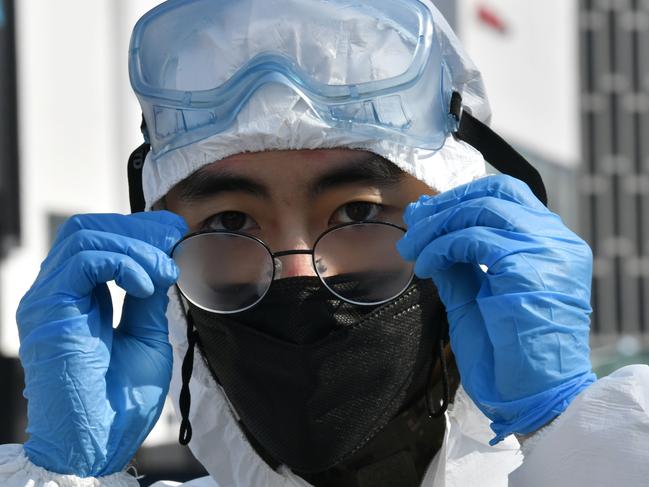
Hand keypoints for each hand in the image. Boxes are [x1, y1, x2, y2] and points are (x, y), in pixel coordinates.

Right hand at [17, 211, 186, 476]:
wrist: (101, 442)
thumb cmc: (121, 400)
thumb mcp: (145, 335)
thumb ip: (147, 298)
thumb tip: (161, 261)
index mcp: (80, 299)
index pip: (99, 242)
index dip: (136, 230)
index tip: (173, 232)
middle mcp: (59, 294)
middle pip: (88, 230)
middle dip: (136, 229)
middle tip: (171, 241)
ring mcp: (50, 299)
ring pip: (85, 237)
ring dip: (135, 247)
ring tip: (164, 274)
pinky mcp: (48, 309)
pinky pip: (85, 261)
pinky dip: (124, 263)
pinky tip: (147, 285)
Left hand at [397, 175, 595, 442]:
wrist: (533, 397)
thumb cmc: (507, 355)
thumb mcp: (476, 296)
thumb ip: (458, 261)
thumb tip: (426, 228)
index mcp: (550, 245)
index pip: (507, 195)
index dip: (462, 197)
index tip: (426, 213)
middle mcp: (556, 241)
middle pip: (495, 194)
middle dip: (445, 206)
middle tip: (412, 227)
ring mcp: (546, 252)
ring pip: (481, 211)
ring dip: (436, 227)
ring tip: (412, 250)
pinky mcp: (528, 268)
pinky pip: (472, 239)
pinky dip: (440, 247)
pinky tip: (425, 266)